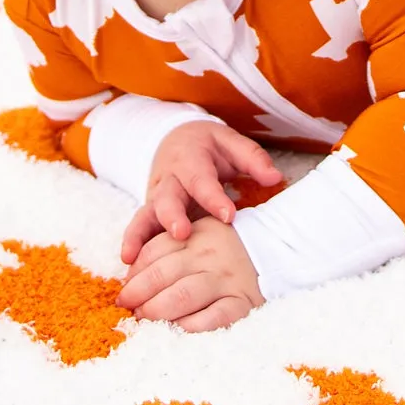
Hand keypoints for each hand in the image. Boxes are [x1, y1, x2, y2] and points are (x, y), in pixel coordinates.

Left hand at [117, 217, 263, 330]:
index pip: (154, 251)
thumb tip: (130, 278)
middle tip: (128, 307)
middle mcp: (210, 253)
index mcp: (195, 234)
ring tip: (144, 319)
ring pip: (183, 295)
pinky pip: (213, 317)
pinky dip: (191, 326)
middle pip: (163, 273)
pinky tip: (177, 330)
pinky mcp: (242, 302)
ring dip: (157, 311)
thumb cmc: (223, 250)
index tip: (124, 289)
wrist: (276, 251)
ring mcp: (227, 278)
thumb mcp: (198, 236)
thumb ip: (168, 248)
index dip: (134, 273)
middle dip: (138, 294)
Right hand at [119, 119, 281, 265]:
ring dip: (140, 235)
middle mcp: (169, 179)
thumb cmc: (209, 147)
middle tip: (181, 233)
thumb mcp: (231, 143)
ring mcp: (155, 197)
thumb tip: (276, 178)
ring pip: (145, 214)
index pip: (202, 179)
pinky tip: (128, 265)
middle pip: (167, 197)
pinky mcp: (149, 212)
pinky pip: (137, 228)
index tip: (228, 215)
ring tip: (134, 257)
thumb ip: (253, 159)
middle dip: (172, 216)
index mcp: (191, 159)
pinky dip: (131, 244)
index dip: (214, 197)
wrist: (176, 139)